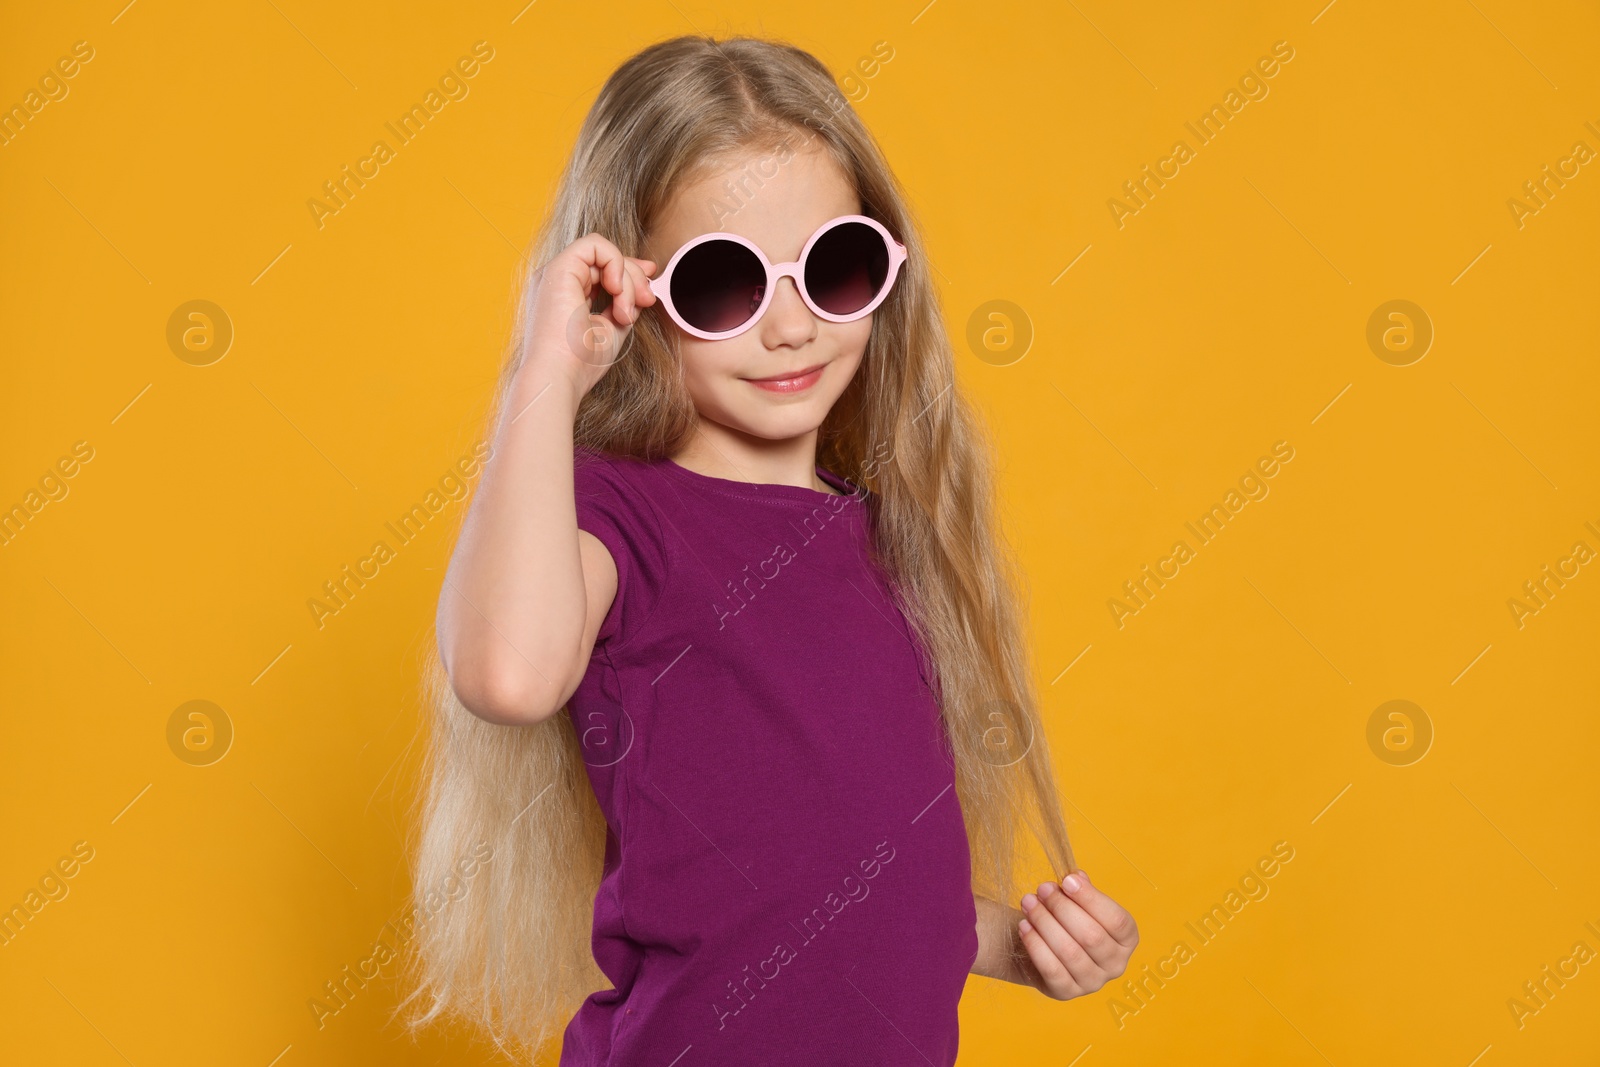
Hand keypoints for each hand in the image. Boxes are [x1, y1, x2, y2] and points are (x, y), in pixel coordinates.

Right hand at [519, 232, 657, 399]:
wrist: (559, 376)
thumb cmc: (581, 363)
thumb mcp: (613, 328)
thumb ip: (626, 303)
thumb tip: (646, 282)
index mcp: (566, 295)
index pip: (601, 270)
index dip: (630, 272)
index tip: (649, 290)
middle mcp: (558, 281)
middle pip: (606, 261)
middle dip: (635, 278)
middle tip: (647, 301)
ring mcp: (556, 273)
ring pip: (604, 254)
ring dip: (627, 280)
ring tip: (626, 313)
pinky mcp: (558, 267)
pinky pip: (595, 245)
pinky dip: (615, 263)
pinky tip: (617, 291)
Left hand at [1016, 869, 1138, 999]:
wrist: (1045, 948)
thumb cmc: (1067, 920)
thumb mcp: (1078, 903)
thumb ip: (1079, 889)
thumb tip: (1075, 878)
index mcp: (1127, 939)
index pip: (1116, 920)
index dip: (1091, 898)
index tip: (1067, 880)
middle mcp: (1116, 965)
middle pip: (1091, 936)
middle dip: (1062, 908)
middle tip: (1042, 889)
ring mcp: (1092, 982)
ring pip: (1070, 952)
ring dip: (1045, 922)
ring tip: (1028, 903)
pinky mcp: (1066, 992)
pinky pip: (1051, 969)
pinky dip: (1035, 944)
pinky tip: (1024, 925)